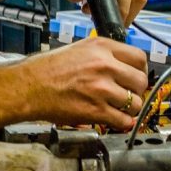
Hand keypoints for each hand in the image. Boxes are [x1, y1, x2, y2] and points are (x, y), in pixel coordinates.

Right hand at [18, 37, 147, 129]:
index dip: (141, 70)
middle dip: (137, 90)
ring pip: (135, 103)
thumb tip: (123, 66)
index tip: (137, 77)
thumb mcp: (80, 49)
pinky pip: (123, 120)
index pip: (139, 57)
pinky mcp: (96, 111)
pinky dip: (122, 123)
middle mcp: (105, 66)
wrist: (29, 87)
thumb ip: (104, 55)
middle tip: (129, 94)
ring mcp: (102, 89)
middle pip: (141, 81)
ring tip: (120, 108)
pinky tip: (116, 120)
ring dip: (130, 108)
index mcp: (102, 47)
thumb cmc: (48, 69)